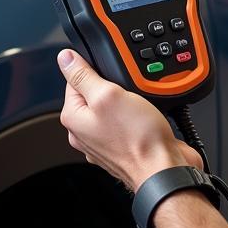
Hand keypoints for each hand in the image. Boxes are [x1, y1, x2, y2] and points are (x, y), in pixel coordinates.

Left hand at [57, 49, 202, 190]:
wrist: (163, 169)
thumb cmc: (137, 139)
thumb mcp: (108, 95)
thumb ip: (84, 75)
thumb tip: (64, 58)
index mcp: (74, 118)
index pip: (74, 80)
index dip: (95, 71)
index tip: (111, 76)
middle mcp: (85, 132)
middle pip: (94, 93)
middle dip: (114, 87)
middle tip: (128, 93)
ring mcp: (104, 140)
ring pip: (114, 107)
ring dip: (128, 101)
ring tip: (140, 107)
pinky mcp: (123, 145)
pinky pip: (127, 121)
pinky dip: (137, 116)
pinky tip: (146, 118)